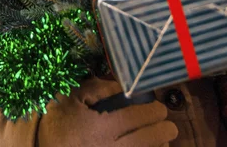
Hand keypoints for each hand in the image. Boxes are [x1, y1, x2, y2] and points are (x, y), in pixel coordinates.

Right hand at [36, 77, 177, 146]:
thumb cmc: (55, 120)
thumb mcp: (72, 97)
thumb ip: (98, 89)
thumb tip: (121, 86)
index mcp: (101, 127)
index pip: (135, 118)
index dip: (152, 113)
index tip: (160, 108)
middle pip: (144, 142)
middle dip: (162, 133)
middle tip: (171, 127)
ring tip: (163, 143)